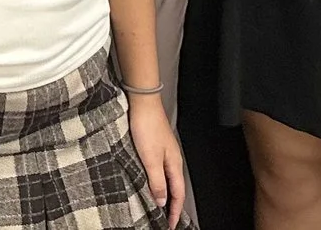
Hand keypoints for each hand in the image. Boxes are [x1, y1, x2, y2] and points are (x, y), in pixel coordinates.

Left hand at [127, 91, 187, 225]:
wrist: (142, 102)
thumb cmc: (147, 126)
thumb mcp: (150, 159)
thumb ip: (156, 181)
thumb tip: (162, 201)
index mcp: (174, 164)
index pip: (177, 194)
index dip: (175, 212)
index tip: (171, 225)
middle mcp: (172, 159)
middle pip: (175, 187)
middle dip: (172, 205)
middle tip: (167, 220)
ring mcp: (164, 152)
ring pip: (167, 179)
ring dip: (165, 193)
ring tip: (159, 206)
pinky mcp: (155, 146)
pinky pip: (159, 170)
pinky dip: (158, 181)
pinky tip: (150, 182)